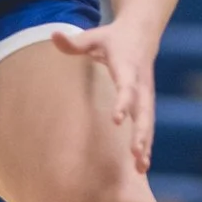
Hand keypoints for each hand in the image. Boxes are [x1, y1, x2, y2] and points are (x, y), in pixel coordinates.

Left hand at [52, 23, 157, 172]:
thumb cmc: (113, 38)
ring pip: (148, 122)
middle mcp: (141, 84)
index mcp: (128, 67)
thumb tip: (53, 34)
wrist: (142, 33)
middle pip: (144, 111)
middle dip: (141, 132)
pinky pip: (148, 126)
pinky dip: (147, 145)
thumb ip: (74, 41)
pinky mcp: (147, 103)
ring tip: (141, 168)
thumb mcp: (94, 36)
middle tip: (135, 153)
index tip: (116, 120)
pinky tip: (142, 167)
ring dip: (146, 145)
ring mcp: (146, 95)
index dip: (123, 103)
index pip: (127, 87)